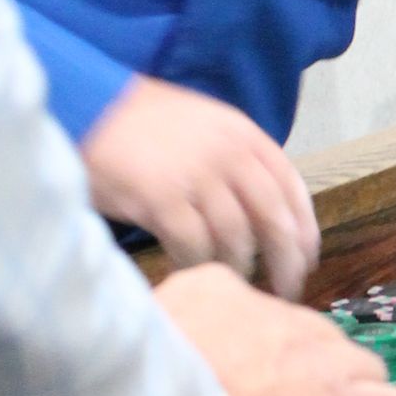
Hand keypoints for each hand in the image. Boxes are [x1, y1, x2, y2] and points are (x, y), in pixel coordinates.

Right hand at [82, 76, 320, 297]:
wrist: (87, 105)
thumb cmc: (141, 122)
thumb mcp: (204, 126)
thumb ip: (236, 161)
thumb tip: (262, 212)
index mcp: (244, 135)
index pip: (292, 188)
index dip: (305, 229)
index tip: (307, 258)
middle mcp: (228, 155)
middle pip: (274, 220)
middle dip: (285, 261)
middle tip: (285, 290)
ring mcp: (197, 178)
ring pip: (236, 239)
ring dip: (238, 268)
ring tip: (235, 284)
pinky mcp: (163, 201)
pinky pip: (194, 248)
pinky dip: (197, 266)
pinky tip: (194, 274)